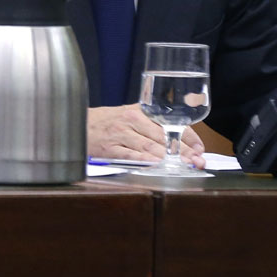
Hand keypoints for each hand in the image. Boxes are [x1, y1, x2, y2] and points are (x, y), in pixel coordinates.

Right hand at [87, 104, 205, 168]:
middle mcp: (131, 119)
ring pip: (150, 146)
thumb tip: (181, 137)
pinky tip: (158, 166)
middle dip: (184, 151)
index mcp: (140, 110)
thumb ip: (151, 123)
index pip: (171, 122)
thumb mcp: (129, 115)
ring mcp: (120, 134)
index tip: (201, 149)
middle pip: (164, 136)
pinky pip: (132, 155)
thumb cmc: (106, 122)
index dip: (189, 136)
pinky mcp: (110, 148)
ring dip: (170, 158)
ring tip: (185, 166)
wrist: (76, 123)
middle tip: (198, 162)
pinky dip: (146, 161)